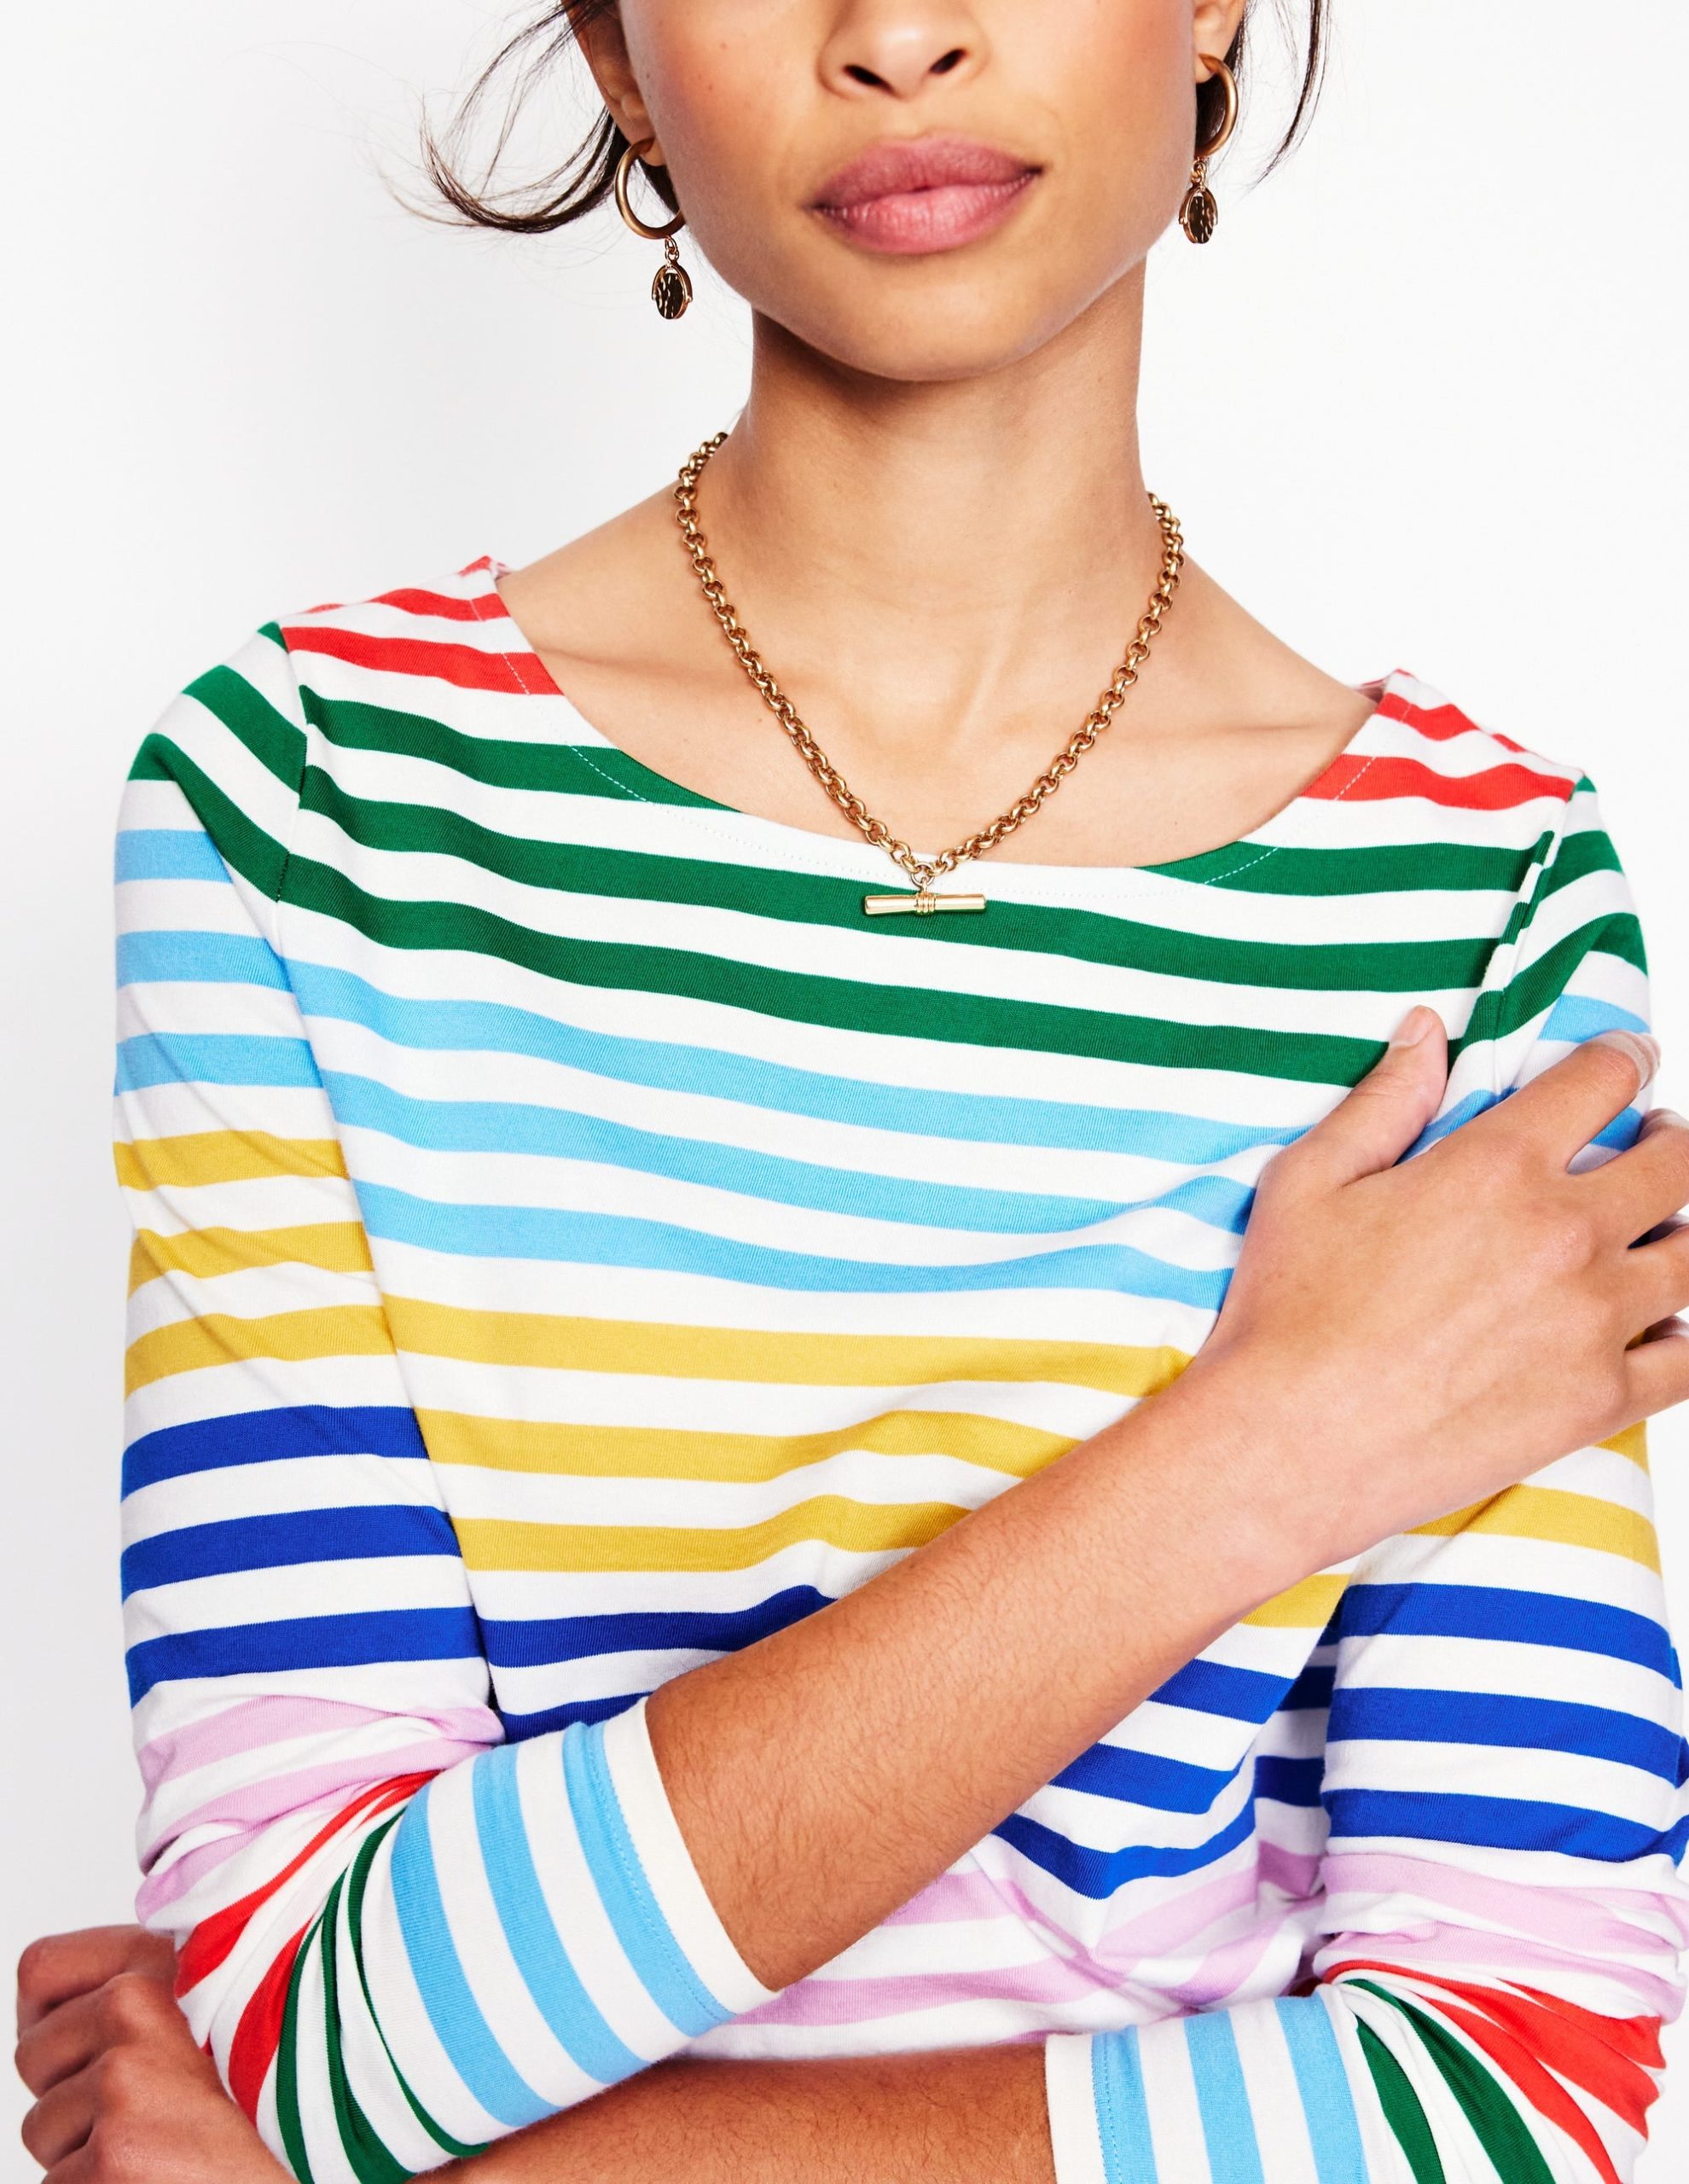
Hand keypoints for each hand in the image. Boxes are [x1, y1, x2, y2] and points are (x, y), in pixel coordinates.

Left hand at [15, 1926, 284, 2182]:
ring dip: (85, 2148)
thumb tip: (71, 2005)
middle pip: (34, 2056)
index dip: (54, 2015)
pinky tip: (159, 2179)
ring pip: (43, 2127)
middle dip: (71, 2093)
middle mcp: (138, 2008)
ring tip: (163, 2145)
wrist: (308, 2165)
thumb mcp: (226, 2008)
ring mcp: (122, 2084)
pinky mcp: (110, 2157)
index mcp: (165, 1963)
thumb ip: (157, 1991)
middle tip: (145, 2108)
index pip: (42, 1970)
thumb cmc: (273, 2099)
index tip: (86, 2045)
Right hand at [1194, 1012, 1688, 1570]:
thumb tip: (1425, 1032)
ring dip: (1682, 1229)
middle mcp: (1565, 1235)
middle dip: (1671, 1137)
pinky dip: (1683, 1334)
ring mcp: (1594, 1320)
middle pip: (1676, 1163)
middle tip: (1656, 1139)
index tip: (1627, 1059)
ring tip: (1662, 1227)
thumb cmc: (1289, 1314)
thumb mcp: (1311, 1182)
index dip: (1623, 1057)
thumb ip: (1383, 1101)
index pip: (1600, 1082)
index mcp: (1497, 1167)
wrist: (1293, 1443)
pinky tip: (1660, 1323)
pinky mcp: (1600, 1398)